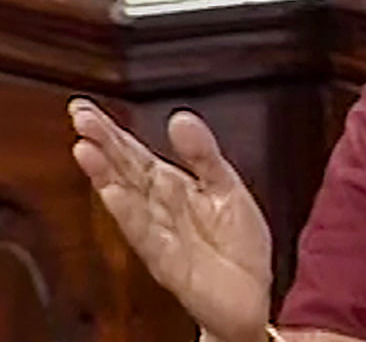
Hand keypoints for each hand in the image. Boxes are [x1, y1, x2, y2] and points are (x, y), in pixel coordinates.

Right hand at [69, 98, 271, 341]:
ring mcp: (159, 234)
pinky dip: (130, 215)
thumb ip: (204, 154)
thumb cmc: (236, 244)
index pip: (135, 154)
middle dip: (103, 145)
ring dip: (106, 176)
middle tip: (79, 116)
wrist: (251, 293)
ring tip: (87, 150)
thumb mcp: (227, 187)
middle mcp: (159, 208)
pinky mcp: (168, 261)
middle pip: (126, 171)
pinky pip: (146, 235)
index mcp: (173, 187)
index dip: (112, 132)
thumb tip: (180, 117)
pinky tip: (114, 195)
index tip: (85, 108)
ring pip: (128, 200)